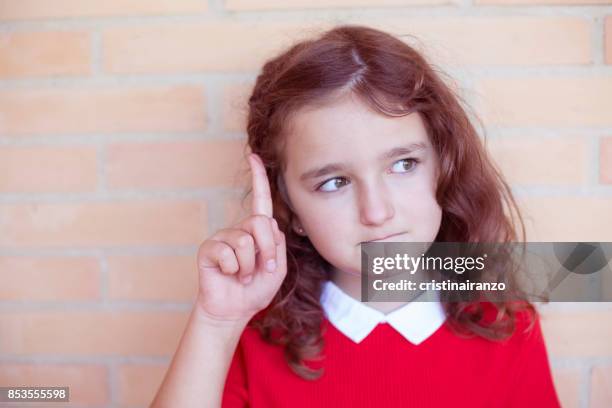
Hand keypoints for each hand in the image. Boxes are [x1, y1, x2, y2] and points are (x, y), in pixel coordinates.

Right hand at [195, 153, 286, 322]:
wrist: (235, 310)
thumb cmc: (256, 289)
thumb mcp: (278, 267)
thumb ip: (277, 243)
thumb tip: (266, 222)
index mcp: (257, 231)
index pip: (261, 200)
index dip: (258, 178)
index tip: (254, 156)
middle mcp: (240, 229)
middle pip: (261, 223)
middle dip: (268, 251)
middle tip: (263, 270)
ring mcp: (223, 237)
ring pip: (246, 242)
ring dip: (250, 266)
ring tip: (243, 275)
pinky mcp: (209, 248)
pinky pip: (228, 253)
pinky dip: (234, 269)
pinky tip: (228, 275)